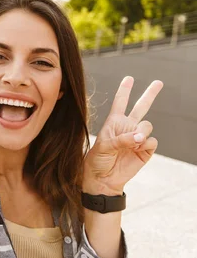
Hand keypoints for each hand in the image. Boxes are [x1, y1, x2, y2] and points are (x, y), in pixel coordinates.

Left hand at [83, 76, 162, 194]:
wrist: (103, 179)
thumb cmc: (97, 160)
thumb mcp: (103, 146)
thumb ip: (121, 139)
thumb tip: (140, 137)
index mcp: (114, 122)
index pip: (120, 102)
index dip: (124, 90)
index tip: (129, 78)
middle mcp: (127, 127)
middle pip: (141, 107)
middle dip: (150, 94)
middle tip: (159, 82)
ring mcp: (138, 137)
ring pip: (147, 125)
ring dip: (142, 131)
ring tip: (134, 141)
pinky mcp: (145, 150)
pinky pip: (152, 141)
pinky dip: (146, 143)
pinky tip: (138, 147)